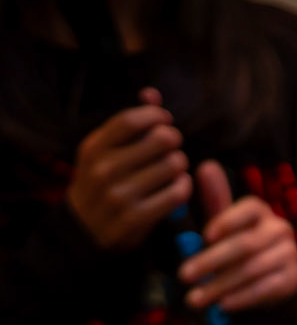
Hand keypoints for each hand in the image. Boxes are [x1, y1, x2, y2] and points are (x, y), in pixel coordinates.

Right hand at [66, 88, 190, 249]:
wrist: (83, 231)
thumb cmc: (99, 184)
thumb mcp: (103, 152)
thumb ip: (127, 124)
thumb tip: (152, 94)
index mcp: (94, 148)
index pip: (131, 120)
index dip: (155, 115)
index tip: (164, 119)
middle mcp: (104, 170)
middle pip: (158, 140)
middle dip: (173, 139)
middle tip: (173, 146)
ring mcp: (120, 196)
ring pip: (171, 166)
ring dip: (181, 163)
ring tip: (176, 167)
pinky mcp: (137, 218)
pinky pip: (175, 194)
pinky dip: (184, 186)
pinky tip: (181, 184)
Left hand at [177, 161, 296, 311]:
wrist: (274, 278)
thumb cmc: (241, 247)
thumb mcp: (226, 224)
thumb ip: (216, 200)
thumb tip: (205, 165)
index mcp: (261, 210)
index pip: (246, 209)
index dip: (227, 221)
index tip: (205, 236)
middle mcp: (280, 228)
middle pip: (244, 244)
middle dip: (211, 261)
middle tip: (183, 276)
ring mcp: (290, 255)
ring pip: (252, 269)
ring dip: (221, 286)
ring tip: (195, 299)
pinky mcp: (293, 279)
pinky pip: (265, 289)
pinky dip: (242, 298)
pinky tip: (222, 306)